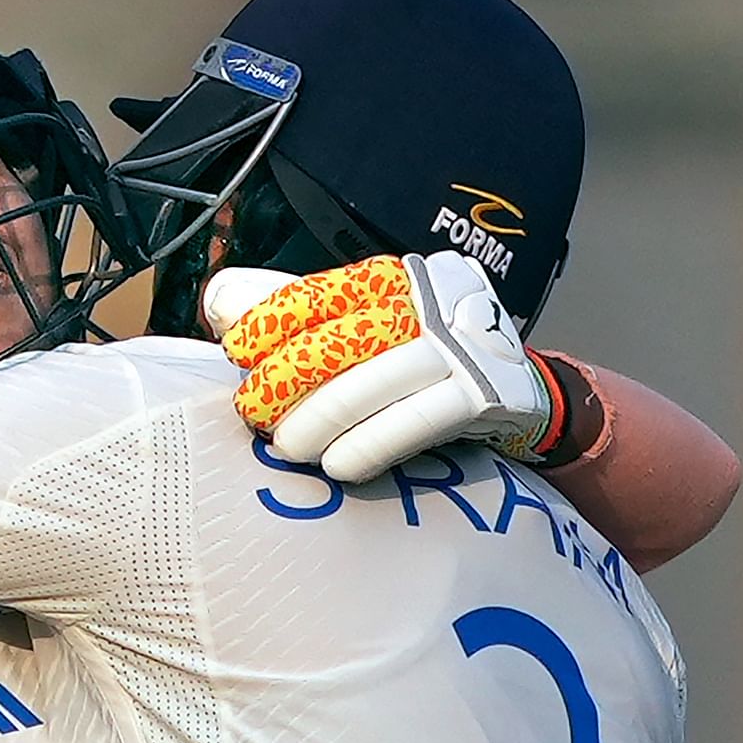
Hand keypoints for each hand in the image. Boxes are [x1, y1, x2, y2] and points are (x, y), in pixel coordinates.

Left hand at [207, 253, 563, 482]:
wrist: (524, 393)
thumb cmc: (425, 362)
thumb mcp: (369, 328)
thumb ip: (301, 314)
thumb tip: (219, 302)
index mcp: (394, 275)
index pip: (316, 289)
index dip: (267, 319)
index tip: (235, 351)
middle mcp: (430, 298)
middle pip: (335, 339)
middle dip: (284, 382)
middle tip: (255, 416)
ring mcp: (461, 344)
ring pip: (367, 383)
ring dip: (317, 423)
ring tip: (288, 449)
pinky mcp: (484, 392)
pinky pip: (410, 423)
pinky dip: (366, 447)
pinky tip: (337, 467)